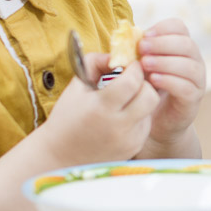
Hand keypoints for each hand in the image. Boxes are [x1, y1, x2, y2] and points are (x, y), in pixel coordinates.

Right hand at [39, 56, 158, 167]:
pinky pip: (146, 124)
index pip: (132, 81)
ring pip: (150, 109)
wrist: (60, 156)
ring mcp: (128, 139)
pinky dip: (139, 116)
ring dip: (142, 99)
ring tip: (124, 100)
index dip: (134, 69)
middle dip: (145, 83)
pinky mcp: (134, 148)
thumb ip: (95, 62)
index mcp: (101, 108)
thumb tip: (118, 54)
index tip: (130, 65)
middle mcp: (117, 126)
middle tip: (133, 81)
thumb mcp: (76, 87)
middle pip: (150, 96)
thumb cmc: (66, 118)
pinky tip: (122, 116)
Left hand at [138, 18, 206, 154]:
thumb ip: (139, 52)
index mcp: (182, 48)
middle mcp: (194, 61)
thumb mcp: (142, 67)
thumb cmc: (147, 88)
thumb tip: (126, 37)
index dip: (163, 28)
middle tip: (141, 48)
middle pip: (186, 44)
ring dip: (165, 62)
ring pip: (188, 66)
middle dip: (162, 44)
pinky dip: (170, 81)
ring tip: (144, 64)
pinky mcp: (193, 99)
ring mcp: (197, 80)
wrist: (156, 121)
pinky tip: (153, 80)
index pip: (180, 28)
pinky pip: (186, 87)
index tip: (144, 35)